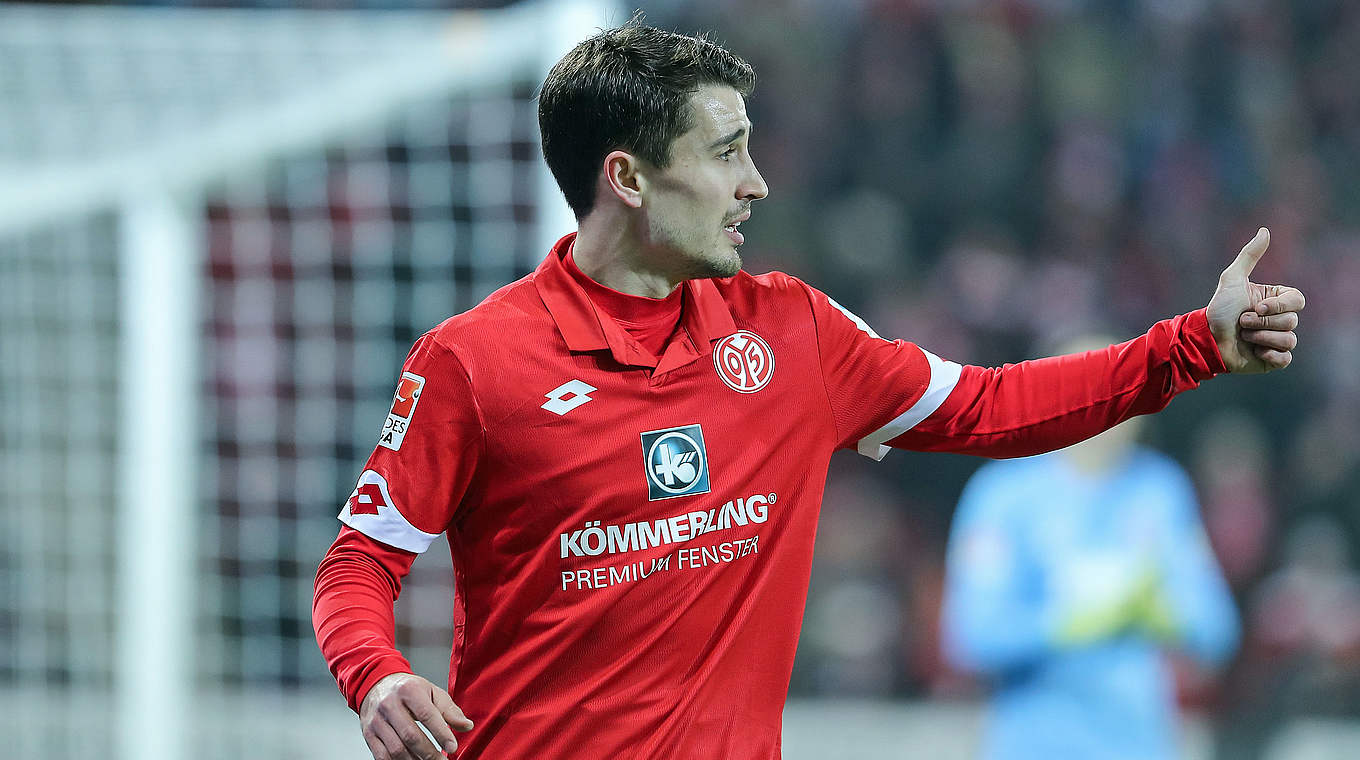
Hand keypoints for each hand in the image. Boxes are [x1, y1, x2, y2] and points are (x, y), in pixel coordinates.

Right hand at [359, 672, 473, 759]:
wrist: (377, 684)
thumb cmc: (407, 689)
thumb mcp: (431, 692)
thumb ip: (449, 710)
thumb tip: (466, 726)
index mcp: (409, 690)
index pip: (427, 715)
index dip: (441, 733)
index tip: (453, 747)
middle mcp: (390, 705)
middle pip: (411, 735)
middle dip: (429, 753)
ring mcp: (377, 721)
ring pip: (396, 749)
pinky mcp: (369, 734)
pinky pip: (382, 755)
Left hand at [1206, 227, 1305, 372]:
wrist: (1205, 339)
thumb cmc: (1219, 309)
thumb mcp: (1232, 279)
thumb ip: (1249, 256)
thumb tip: (1265, 230)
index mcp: (1277, 301)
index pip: (1298, 300)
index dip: (1279, 305)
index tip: (1257, 306)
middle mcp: (1280, 320)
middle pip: (1292, 320)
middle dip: (1262, 322)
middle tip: (1242, 322)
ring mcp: (1278, 340)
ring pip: (1289, 340)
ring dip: (1260, 338)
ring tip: (1243, 336)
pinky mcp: (1274, 361)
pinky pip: (1285, 359)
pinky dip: (1269, 355)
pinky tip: (1254, 352)